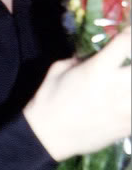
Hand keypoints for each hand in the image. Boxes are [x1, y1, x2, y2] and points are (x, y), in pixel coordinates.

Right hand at [25, 27, 130, 160]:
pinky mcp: (127, 127)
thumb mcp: (59, 69)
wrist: (46, 137)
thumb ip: (80, 58)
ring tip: (125, 82)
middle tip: (128, 60)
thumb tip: (92, 54)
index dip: (130, 33)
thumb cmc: (48, 100)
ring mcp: (125, 110)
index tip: (128, 32)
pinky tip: (125, 102)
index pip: (126, 43)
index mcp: (98, 70)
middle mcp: (116, 88)